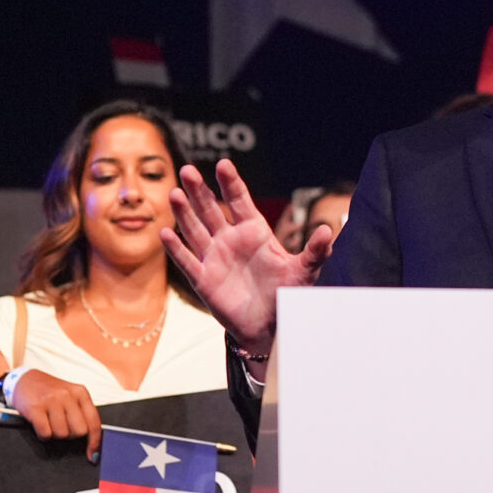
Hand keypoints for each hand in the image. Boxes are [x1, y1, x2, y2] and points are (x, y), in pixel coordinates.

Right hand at [11, 368, 102, 457]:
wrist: (24, 379)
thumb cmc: (49, 392)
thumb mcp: (70, 396)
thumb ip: (81, 413)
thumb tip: (91, 442)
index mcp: (80, 393)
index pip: (94, 422)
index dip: (94, 442)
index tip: (92, 454)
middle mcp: (68, 395)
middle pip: (79, 431)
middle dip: (71, 435)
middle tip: (61, 427)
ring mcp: (51, 400)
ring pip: (62, 434)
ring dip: (55, 434)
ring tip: (49, 422)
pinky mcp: (35, 408)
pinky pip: (46, 434)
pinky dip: (43, 435)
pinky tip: (40, 424)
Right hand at [164, 159, 329, 356]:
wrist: (270, 326)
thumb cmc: (286, 295)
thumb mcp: (304, 272)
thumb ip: (315, 252)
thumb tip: (328, 231)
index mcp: (254, 231)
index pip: (240, 200)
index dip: (231, 183)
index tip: (223, 165)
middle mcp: (231, 240)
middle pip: (212, 209)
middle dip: (200, 191)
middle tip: (188, 170)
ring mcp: (215, 258)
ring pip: (195, 230)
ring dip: (184, 213)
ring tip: (174, 194)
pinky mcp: (203, 279)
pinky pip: (187, 261)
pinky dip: (176, 248)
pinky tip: (165, 233)